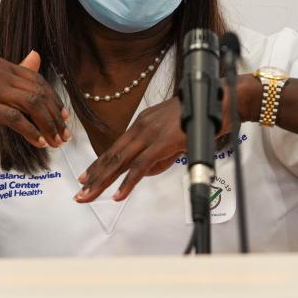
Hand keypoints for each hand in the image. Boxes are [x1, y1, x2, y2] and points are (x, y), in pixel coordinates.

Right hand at [0, 51, 70, 148]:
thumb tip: (36, 55)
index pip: (37, 79)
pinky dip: (31, 132)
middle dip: (56, 115)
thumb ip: (10, 72)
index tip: (63, 118)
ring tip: (55, 142)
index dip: (54, 100)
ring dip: (48, 126)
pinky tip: (38, 142)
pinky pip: (16, 119)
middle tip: (65, 135)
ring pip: (32, 105)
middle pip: (38, 92)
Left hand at [75, 76, 259, 201]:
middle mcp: (141, 127)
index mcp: (142, 123)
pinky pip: (140, 167)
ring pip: (120, 162)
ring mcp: (150, 135)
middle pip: (112, 156)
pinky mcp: (161, 144)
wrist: (218, 101)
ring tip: (89, 196)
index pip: (115, 148)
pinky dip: (127, 183)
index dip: (99, 164)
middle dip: (94, 176)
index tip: (86, 177)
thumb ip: (159, 153)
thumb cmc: (200, 114)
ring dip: (103, 181)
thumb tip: (147, 171)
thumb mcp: (174, 134)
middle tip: (80, 192)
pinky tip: (118, 195)